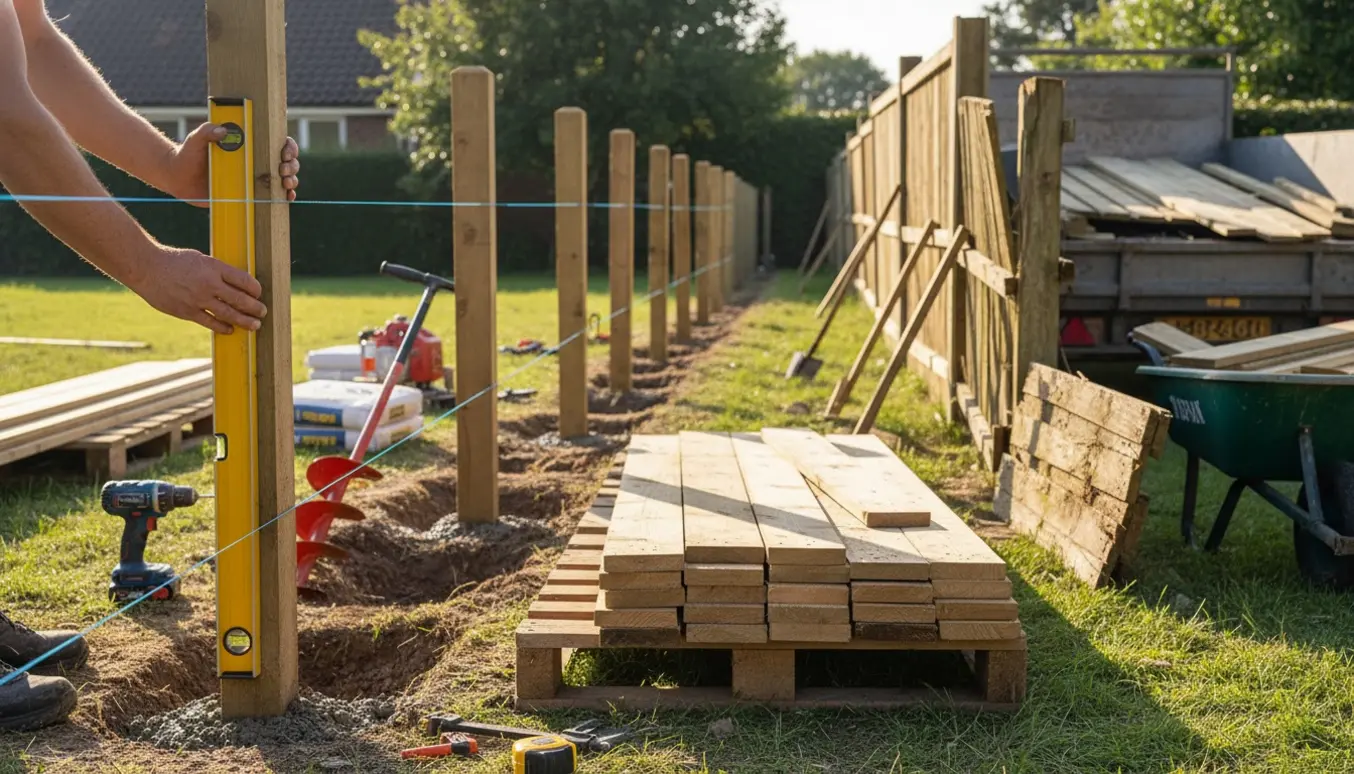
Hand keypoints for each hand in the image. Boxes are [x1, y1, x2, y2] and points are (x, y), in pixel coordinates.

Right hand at [129, 244, 267, 333]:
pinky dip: (223, 327)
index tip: (258, 293)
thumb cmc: (174, 261)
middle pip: (240, 299)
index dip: (255, 289)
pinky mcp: (187, 312)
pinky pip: (210, 323)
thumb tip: (237, 284)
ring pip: (229, 314)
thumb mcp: (200, 259)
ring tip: (255, 325)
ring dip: (245, 321)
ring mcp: (198, 299)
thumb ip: (217, 271)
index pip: (244, 280)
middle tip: (263, 312)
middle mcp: (209, 284)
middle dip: (255, 308)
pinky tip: (231, 329)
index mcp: (214, 267)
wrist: (146, 268)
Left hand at [165, 123, 300, 205]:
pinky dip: (284, 196)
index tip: (284, 152)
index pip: (276, 142)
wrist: (178, 178)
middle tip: (282, 168)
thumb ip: (206, 131)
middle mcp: (255, 161)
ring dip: (291, 180)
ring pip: (284, 178)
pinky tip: (287, 196)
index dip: (288, 146)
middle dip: (292, 165)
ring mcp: (254, 179)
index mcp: (247, 145)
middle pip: (286, 161)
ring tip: (285, 183)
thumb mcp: (195, 140)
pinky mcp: (250, 195)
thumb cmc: (188, 155)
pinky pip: (273, 196)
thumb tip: (222, 130)